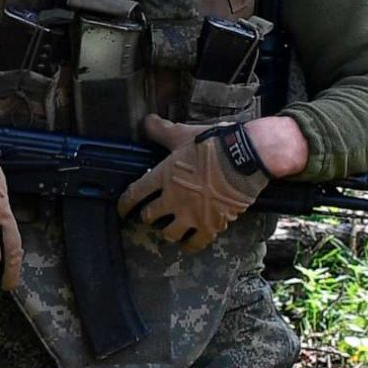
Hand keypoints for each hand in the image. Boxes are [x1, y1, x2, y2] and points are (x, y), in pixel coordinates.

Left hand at [118, 113, 272, 250]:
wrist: (245, 158)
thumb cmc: (215, 145)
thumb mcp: (184, 135)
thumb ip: (162, 131)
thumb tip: (146, 122)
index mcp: (163, 177)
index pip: (134, 194)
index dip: (125, 204)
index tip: (123, 210)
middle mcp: (172, 199)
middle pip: (149, 217)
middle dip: (147, 216)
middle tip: (151, 215)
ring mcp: (191, 214)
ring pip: (169, 233)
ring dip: (167, 231)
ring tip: (170, 228)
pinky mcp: (210, 225)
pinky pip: (195, 243)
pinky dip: (190, 245)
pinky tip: (188, 243)